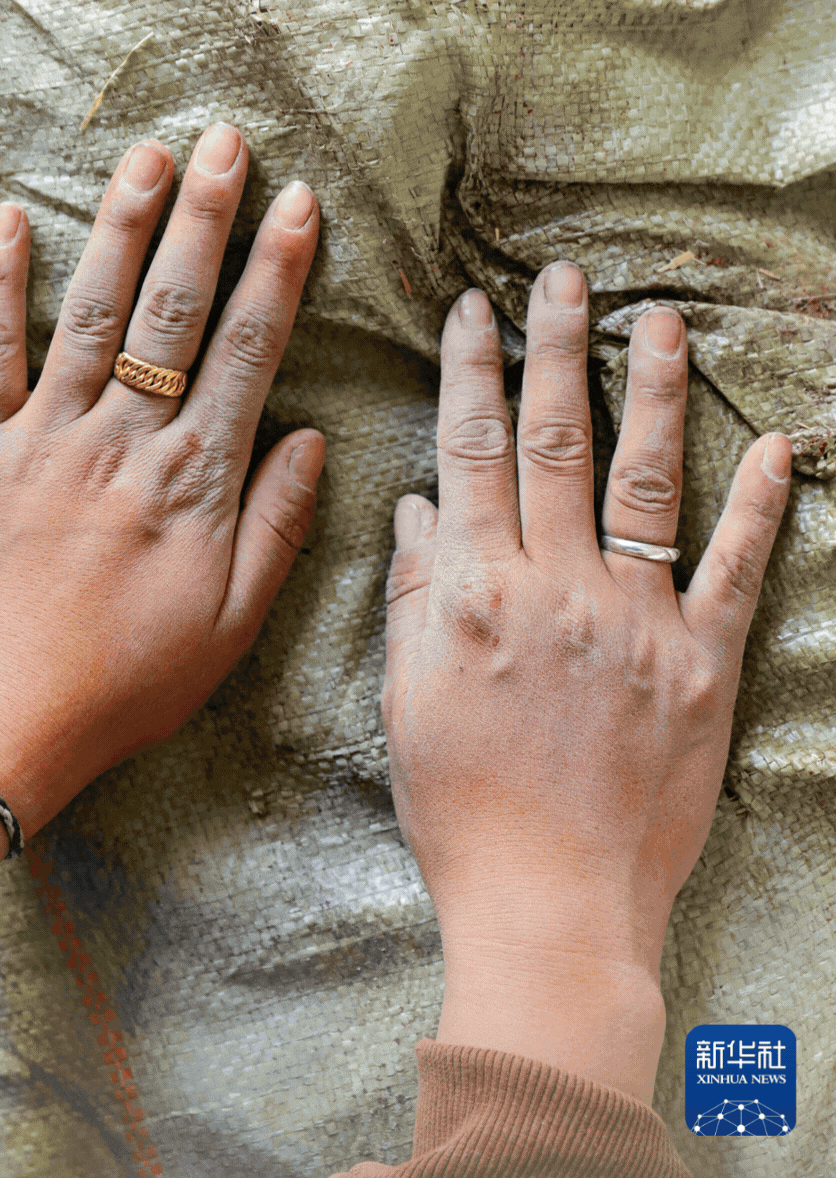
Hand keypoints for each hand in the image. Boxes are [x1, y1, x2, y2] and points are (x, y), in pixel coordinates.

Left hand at [0, 125, 323, 881]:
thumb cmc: (126, 681)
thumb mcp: (233, 624)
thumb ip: (278, 525)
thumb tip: (310, 437)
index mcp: (194, 479)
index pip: (248, 350)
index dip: (276, 271)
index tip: (298, 205)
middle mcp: (125, 438)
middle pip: (173, 309)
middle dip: (205, 218)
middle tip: (225, 141)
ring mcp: (48, 435)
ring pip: (93, 310)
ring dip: (122, 227)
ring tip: (147, 155)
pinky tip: (10, 219)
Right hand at [383, 265, 789, 1101]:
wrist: (551, 906)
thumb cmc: (463, 810)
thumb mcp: (408, 699)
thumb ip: (414, 594)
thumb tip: (419, 505)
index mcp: (477, 593)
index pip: (472, 453)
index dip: (471, 373)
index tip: (473, 310)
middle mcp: (557, 588)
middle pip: (555, 443)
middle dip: (556, 349)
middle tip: (563, 277)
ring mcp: (636, 622)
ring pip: (643, 482)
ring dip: (651, 393)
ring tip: (660, 319)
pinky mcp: (701, 665)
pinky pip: (734, 571)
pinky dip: (758, 506)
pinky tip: (775, 445)